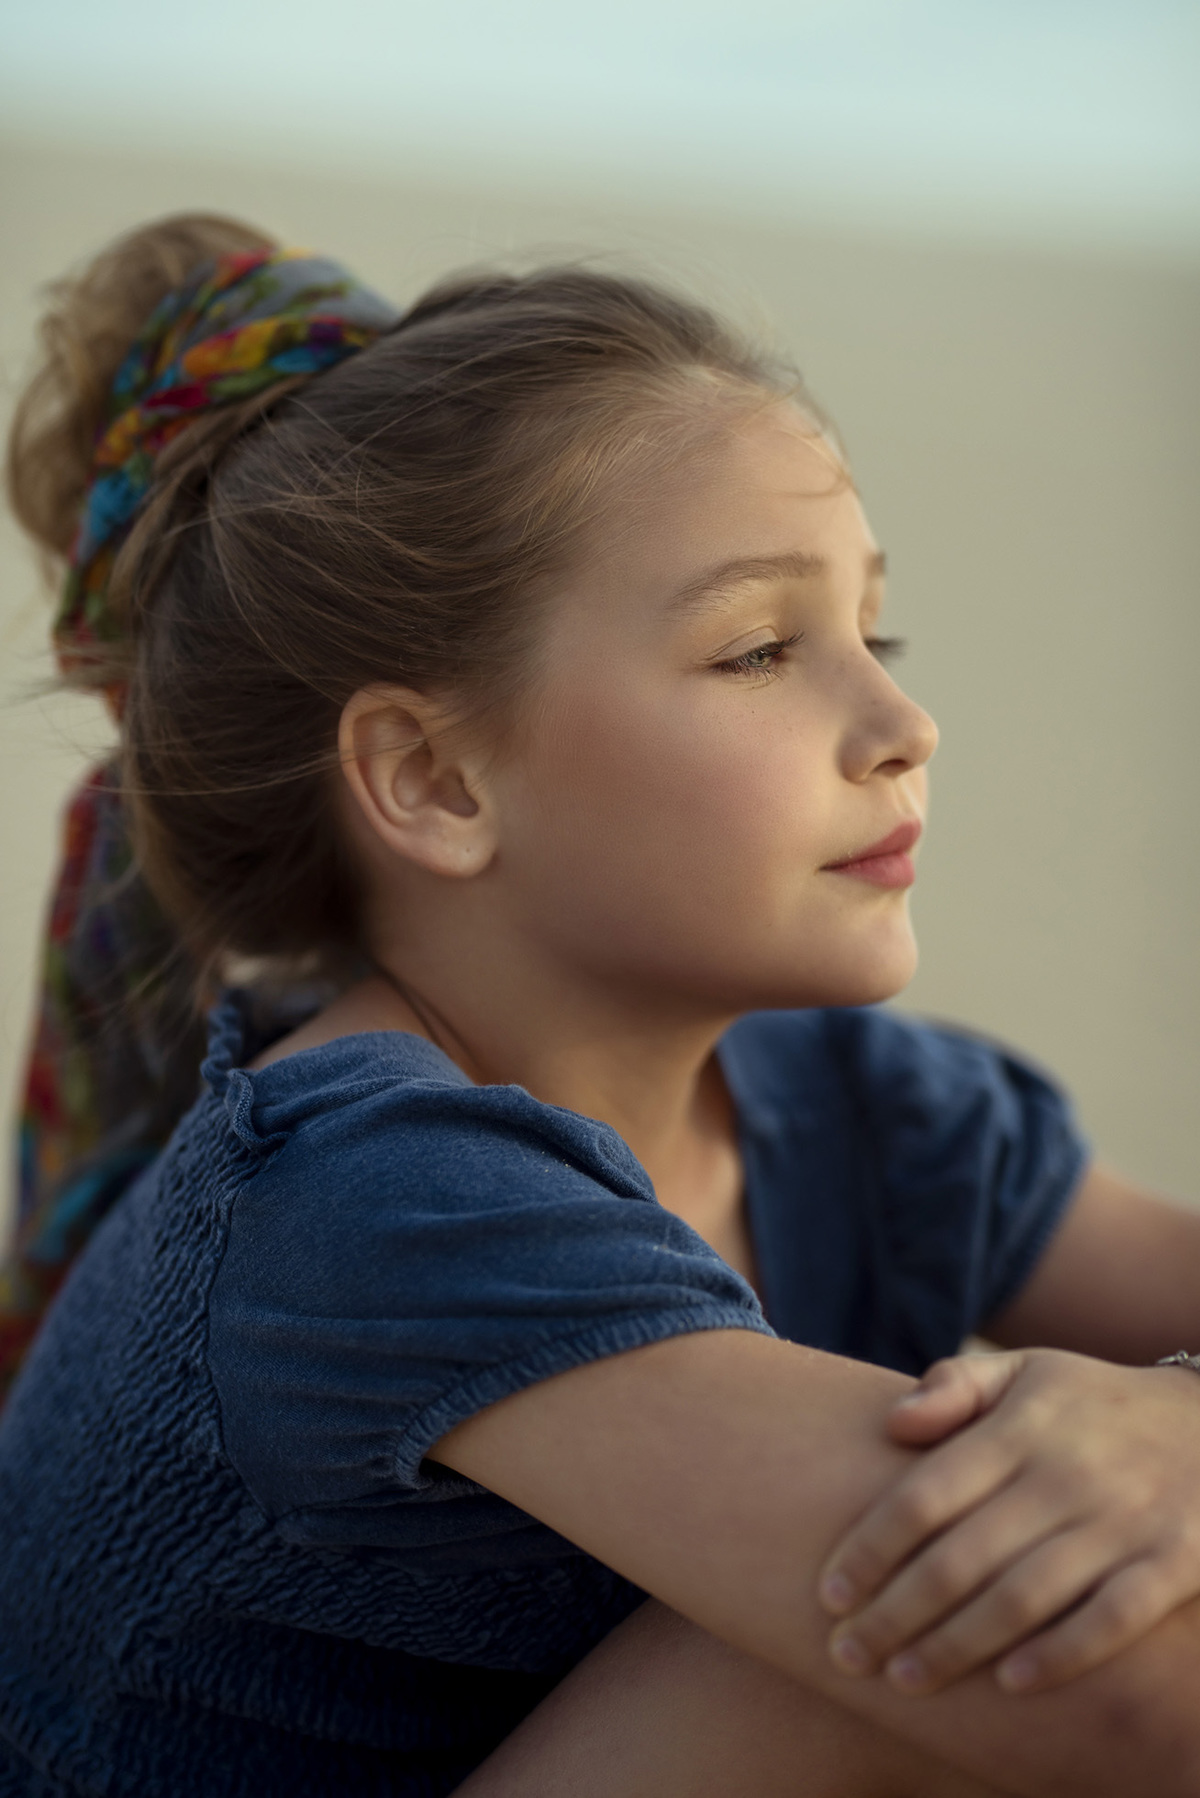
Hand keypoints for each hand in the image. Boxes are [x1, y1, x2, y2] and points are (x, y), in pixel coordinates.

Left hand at [816, 1346, 1199, 1697]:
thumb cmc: (1095, 1405)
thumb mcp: (1030, 1371)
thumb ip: (957, 1385)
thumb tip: (892, 1422)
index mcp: (1020, 1429)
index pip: (926, 1494)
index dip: (871, 1548)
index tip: (829, 1592)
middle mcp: (1065, 1475)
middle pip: (962, 1557)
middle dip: (896, 1613)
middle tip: (848, 1655)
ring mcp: (1121, 1522)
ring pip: (1024, 1597)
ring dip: (957, 1646)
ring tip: (904, 1679)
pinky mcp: (1173, 1563)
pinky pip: (1111, 1620)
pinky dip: (1061, 1655)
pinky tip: (1010, 1686)